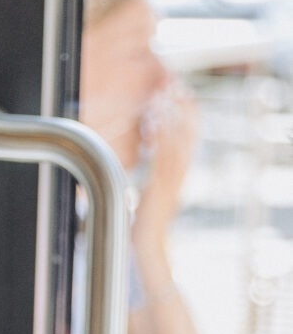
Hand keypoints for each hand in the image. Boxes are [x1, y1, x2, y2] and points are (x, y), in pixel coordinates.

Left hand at [136, 83, 197, 245]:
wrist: (147, 248)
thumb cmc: (146, 226)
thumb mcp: (150, 199)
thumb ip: (151, 185)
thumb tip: (145, 180)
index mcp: (178, 176)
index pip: (188, 140)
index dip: (188, 117)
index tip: (185, 96)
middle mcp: (178, 175)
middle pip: (187, 134)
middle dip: (183, 109)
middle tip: (178, 85)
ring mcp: (170, 180)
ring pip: (175, 141)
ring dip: (170, 117)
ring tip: (164, 95)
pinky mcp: (158, 186)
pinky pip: (161, 156)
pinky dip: (159, 137)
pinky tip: (153, 120)